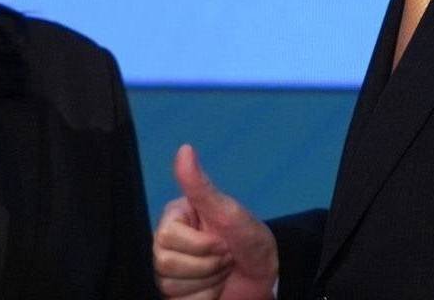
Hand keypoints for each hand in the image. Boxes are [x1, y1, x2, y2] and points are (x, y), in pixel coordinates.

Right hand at [154, 144, 277, 299]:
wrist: (269, 280)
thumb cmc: (251, 243)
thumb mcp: (229, 213)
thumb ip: (201, 186)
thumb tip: (185, 149)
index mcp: (175, 218)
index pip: (167, 237)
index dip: (201, 245)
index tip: (222, 240)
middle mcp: (167, 243)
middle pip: (165, 263)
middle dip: (207, 264)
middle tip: (225, 257)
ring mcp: (169, 271)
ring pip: (170, 285)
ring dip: (207, 282)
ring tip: (222, 272)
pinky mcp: (175, 294)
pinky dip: (204, 298)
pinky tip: (215, 289)